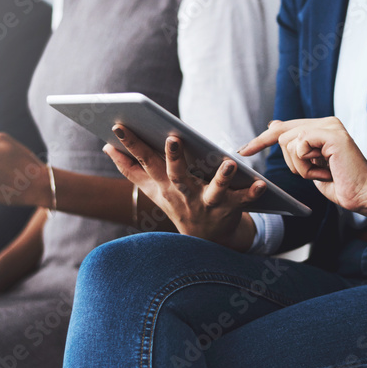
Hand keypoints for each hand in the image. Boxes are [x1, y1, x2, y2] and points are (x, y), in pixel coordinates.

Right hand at [104, 126, 264, 249]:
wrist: (205, 241)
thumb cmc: (178, 204)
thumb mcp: (152, 189)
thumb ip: (130, 168)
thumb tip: (106, 146)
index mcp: (165, 184)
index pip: (144, 160)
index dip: (130, 144)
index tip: (118, 126)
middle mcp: (184, 193)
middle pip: (177, 175)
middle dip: (174, 158)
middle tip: (173, 138)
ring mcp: (207, 203)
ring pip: (214, 191)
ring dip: (221, 178)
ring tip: (228, 163)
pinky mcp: (230, 210)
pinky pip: (243, 201)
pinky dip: (251, 193)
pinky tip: (260, 184)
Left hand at [240, 118, 366, 214]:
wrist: (365, 195)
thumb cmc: (342, 184)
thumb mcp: (311, 166)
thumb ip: (295, 147)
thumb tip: (273, 124)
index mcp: (321, 127)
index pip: (283, 128)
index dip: (261, 140)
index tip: (243, 151)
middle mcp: (326, 122)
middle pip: (281, 135)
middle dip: (291, 162)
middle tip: (313, 174)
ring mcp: (330, 126)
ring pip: (288, 142)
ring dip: (300, 167)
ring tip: (323, 173)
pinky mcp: (332, 135)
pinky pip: (300, 146)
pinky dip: (307, 166)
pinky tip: (326, 172)